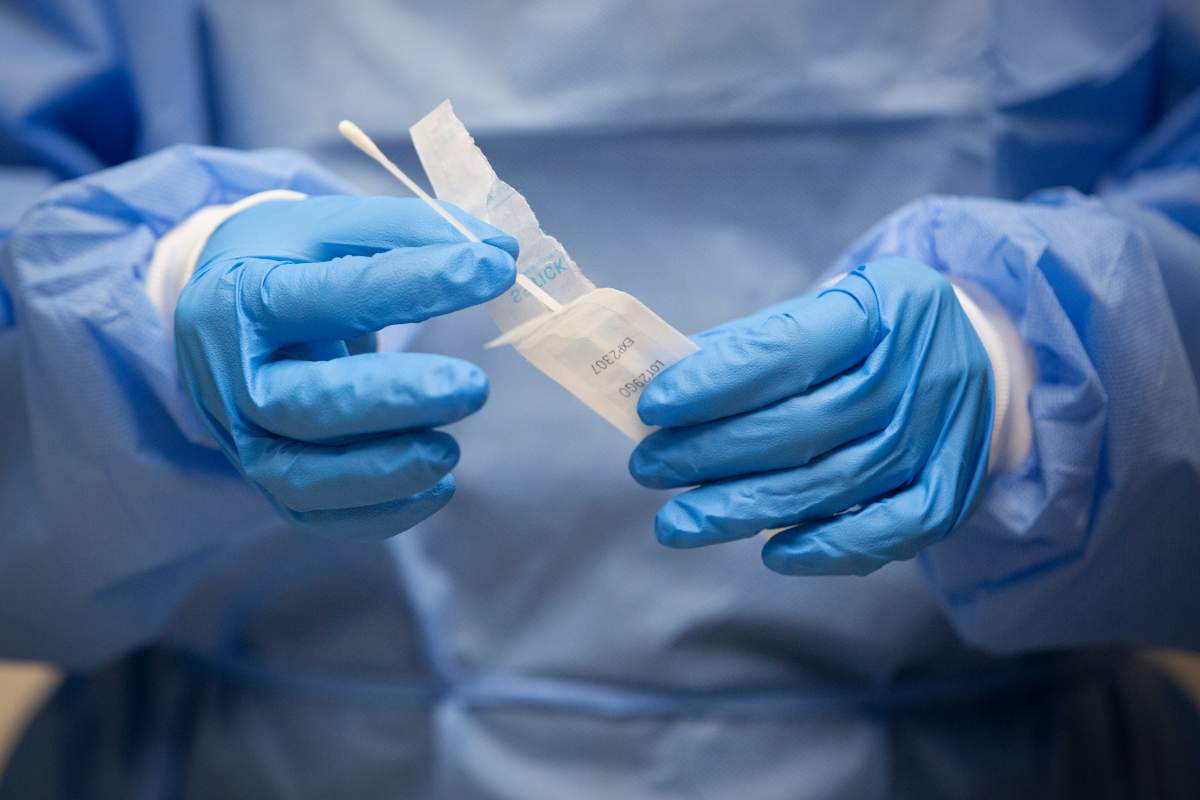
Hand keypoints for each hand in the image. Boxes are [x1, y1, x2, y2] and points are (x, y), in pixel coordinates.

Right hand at [174, 195, 516, 537]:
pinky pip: (316, 515)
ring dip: (386, 472)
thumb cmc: (287, 263)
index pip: (331, 295)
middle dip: (394, 400)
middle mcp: (231, 374)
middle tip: (474, 387)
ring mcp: (242, 437)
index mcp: (244, 296)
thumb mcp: (334, 228)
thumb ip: (413, 233)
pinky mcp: (263, 478)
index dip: (416, 282)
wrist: (218, 314)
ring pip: (304, 477)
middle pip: (304, 403)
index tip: (495, 269)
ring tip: (451, 452)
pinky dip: (382, 513)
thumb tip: (503, 249)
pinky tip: (440, 486)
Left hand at [629, 258, 992, 574]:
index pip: (787, 350)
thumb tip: (666, 390)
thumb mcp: (822, 311)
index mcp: (884, 307)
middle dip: (712, 452)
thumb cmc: (870, 336)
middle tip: (650, 468)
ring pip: (832, 484)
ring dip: (744, 509)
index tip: (653, 408)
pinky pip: (887, 533)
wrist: (975, 355)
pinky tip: (769, 551)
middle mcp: (921, 372)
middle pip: (803, 426)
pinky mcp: (952, 493)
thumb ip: (750, 345)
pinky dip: (825, 547)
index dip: (715, 384)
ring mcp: (943, 438)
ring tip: (677, 522)